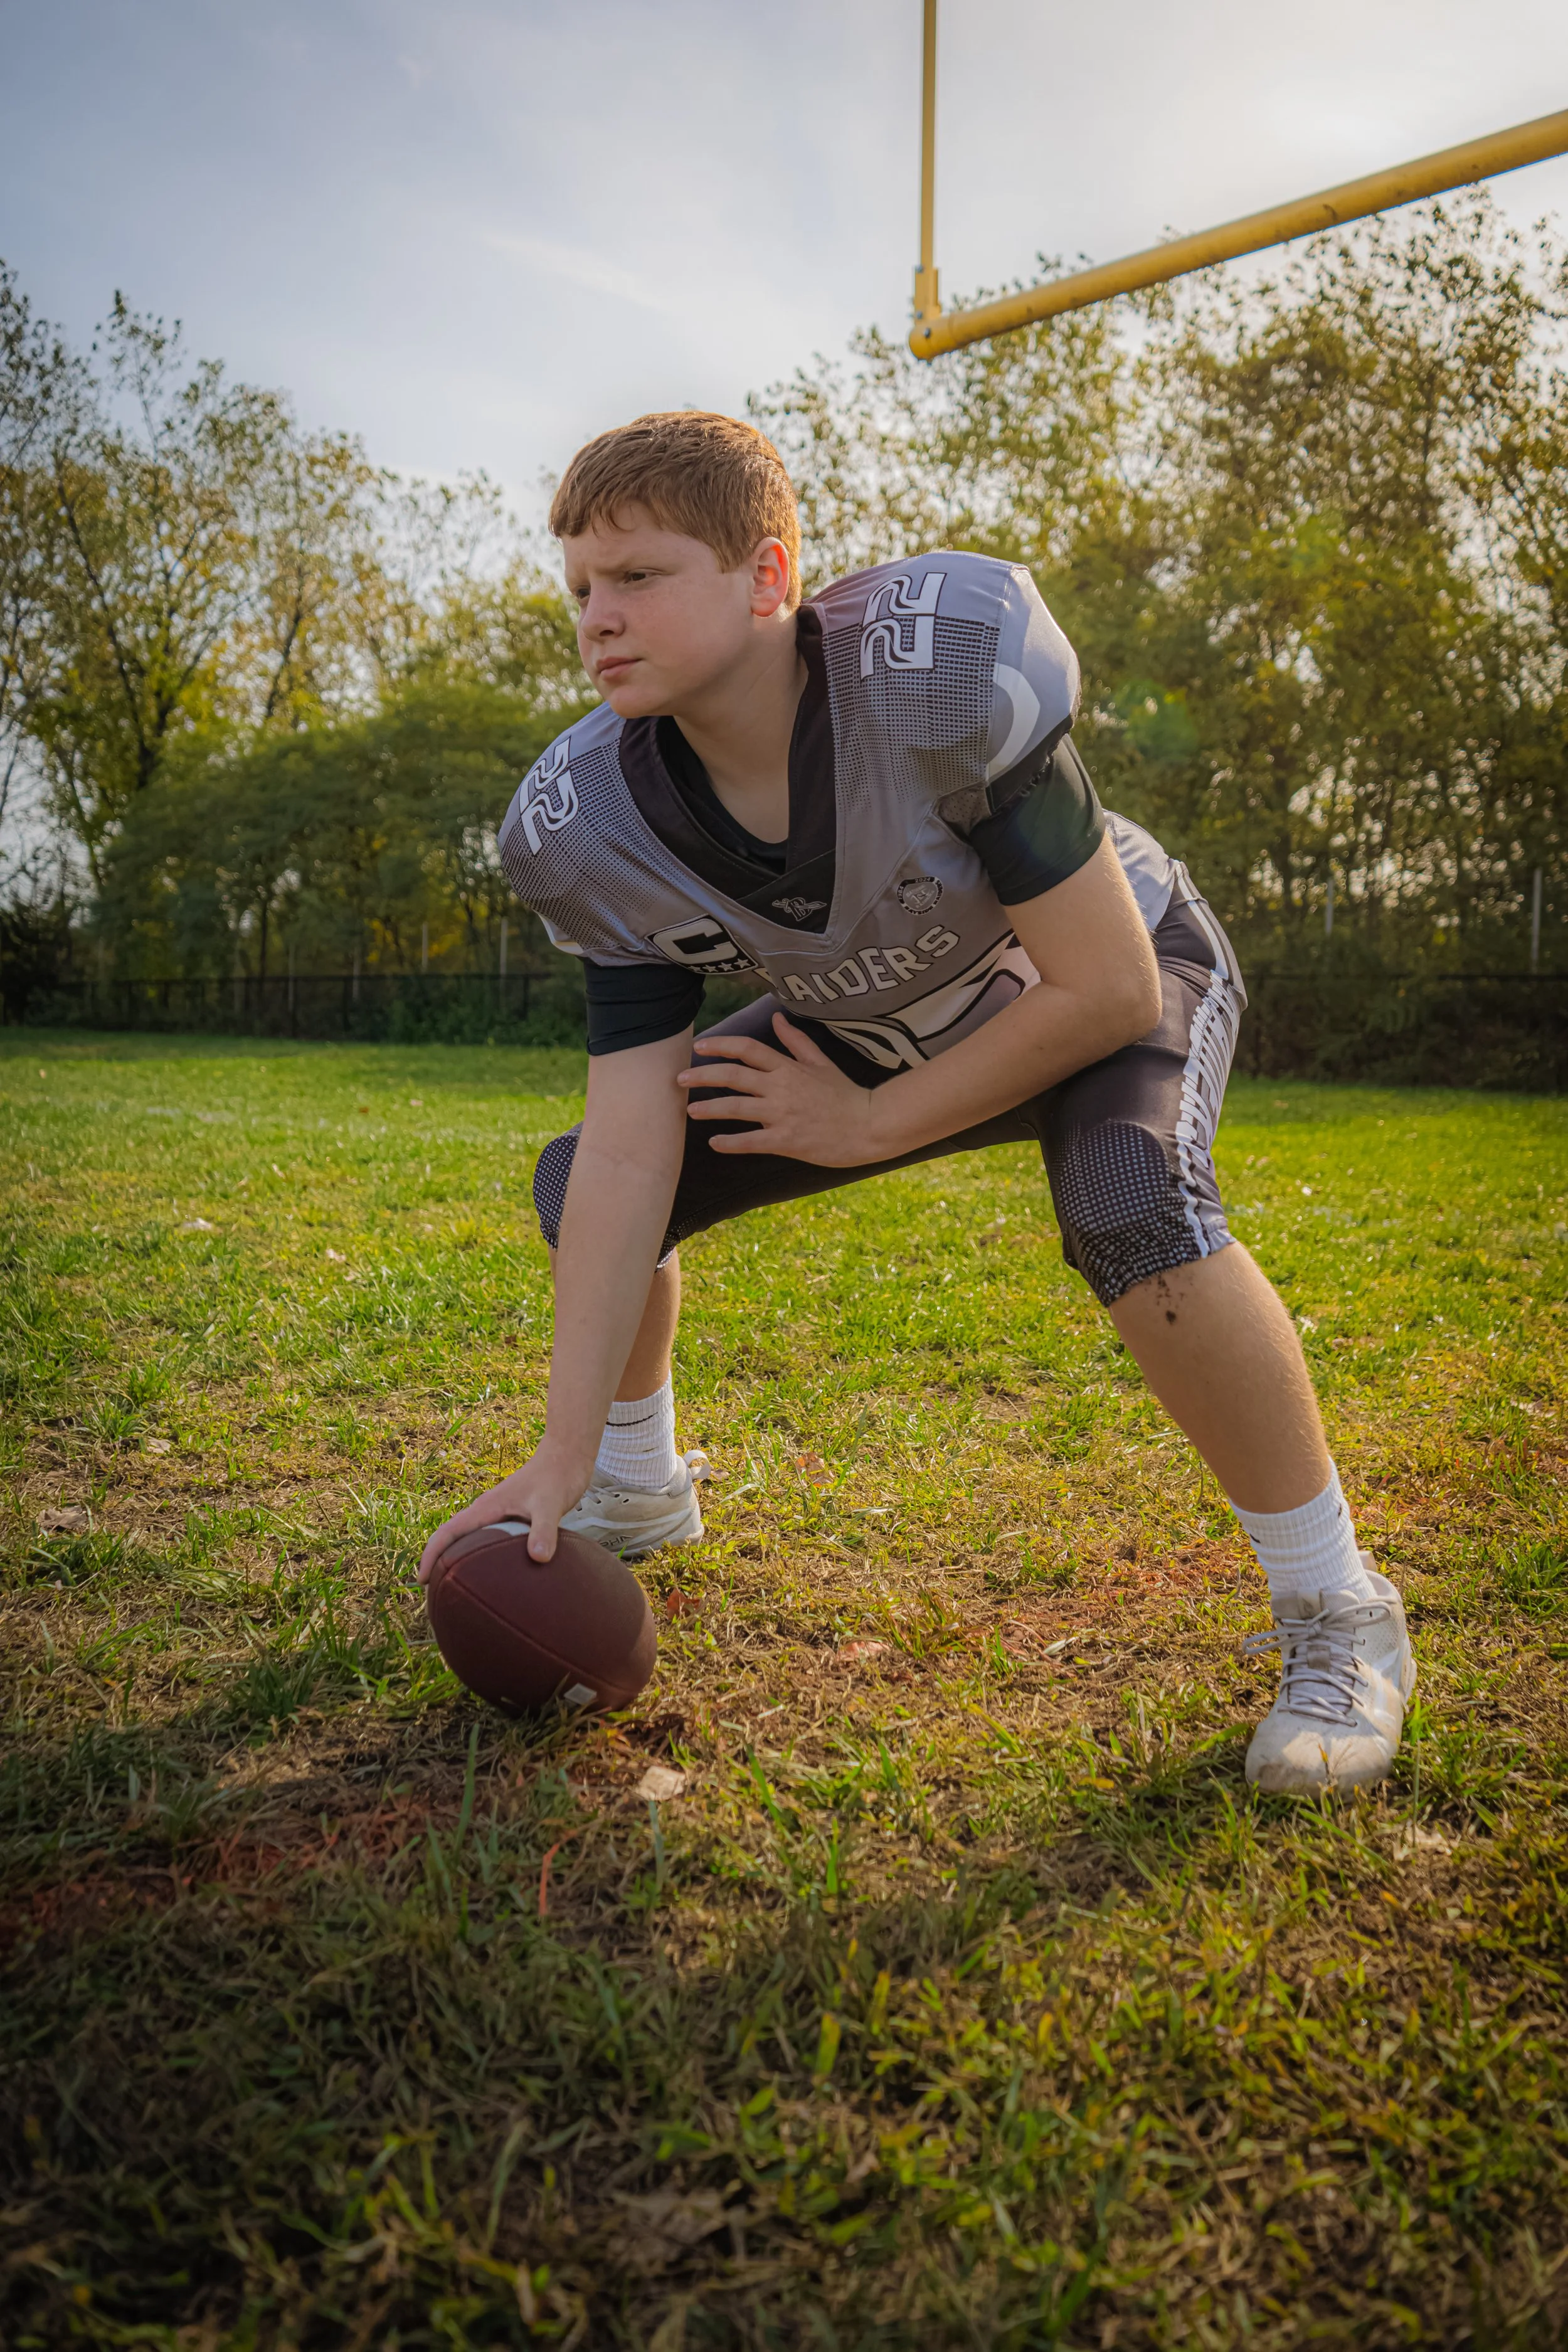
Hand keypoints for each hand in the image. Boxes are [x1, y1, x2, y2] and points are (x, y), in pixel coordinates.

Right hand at [417, 1447, 591, 1583]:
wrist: (567, 1455)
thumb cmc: (557, 1476)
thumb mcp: (550, 1504)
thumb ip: (543, 1529)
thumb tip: (538, 1558)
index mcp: (487, 1507)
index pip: (448, 1532)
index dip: (430, 1554)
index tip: (422, 1579)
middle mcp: (487, 1511)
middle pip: (452, 1538)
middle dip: (439, 1562)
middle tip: (436, 1594)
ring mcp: (499, 1514)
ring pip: (470, 1539)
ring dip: (459, 1559)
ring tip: (458, 1588)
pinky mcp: (513, 1517)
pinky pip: (489, 1540)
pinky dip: (483, 1556)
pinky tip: (495, 1574)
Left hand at [677, 1014, 877, 1165]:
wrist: (868, 1126)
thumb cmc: (844, 1095)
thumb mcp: (821, 1062)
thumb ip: (796, 1041)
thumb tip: (776, 1017)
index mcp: (788, 1067)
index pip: (747, 1049)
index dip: (720, 1045)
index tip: (699, 1047)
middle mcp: (781, 1087)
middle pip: (733, 1075)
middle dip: (703, 1075)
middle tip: (679, 1079)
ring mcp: (782, 1114)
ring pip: (736, 1107)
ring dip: (709, 1108)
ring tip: (690, 1110)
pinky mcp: (786, 1140)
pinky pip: (751, 1141)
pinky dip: (730, 1143)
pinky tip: (715, 1143)